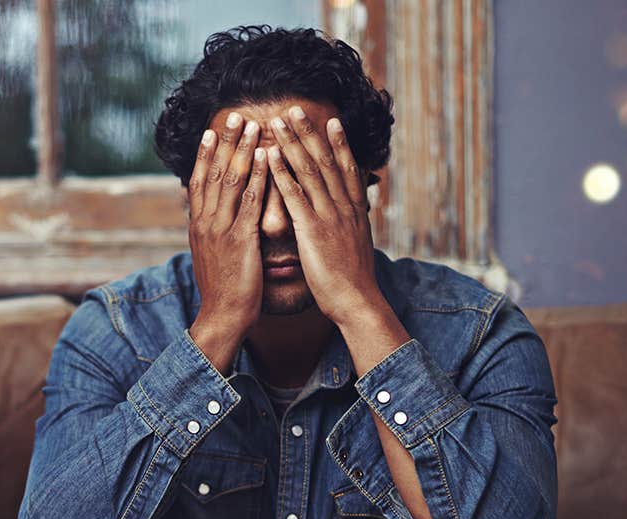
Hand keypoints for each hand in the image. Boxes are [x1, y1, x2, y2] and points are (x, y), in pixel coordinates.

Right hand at [186, 112, 268, 372]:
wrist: (223, 316)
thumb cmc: (224, 290)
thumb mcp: (212, 256)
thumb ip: (214, 234)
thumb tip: (214, 220)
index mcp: (199, 226)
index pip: (199, 182)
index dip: (206, 155)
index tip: (212, 132)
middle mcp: (206, 222)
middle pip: (213, 173)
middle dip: (224, 143)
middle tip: (233, 116)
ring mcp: (221, 229)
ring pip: (230, 180)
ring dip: (241, 150)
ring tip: (251, 125)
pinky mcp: (239, 238)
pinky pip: (249, 200)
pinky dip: (258, 175)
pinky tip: (267, 155)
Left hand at [266, 106, 387, 325]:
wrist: (357, 302)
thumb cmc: (353, 280)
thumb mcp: (355, 245)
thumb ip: (350, 225)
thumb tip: (351, 214)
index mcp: (354, 210)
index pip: (346, 168)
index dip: (338, 142)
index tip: (330, 120)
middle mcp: (343, 206)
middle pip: (326, 160)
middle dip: (310, 132)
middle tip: (295, 108)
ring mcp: (329, 216)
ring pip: (309, 171)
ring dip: (292, 143)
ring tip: (278, 120)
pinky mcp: (313, 229)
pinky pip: (295, 195)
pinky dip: (282, 173)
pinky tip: (270, 157)